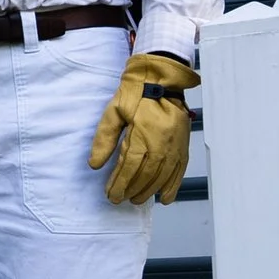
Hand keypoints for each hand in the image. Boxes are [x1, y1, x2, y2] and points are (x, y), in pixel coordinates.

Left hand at [87, 52, 199, 204]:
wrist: (161, 78)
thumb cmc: (135, 93)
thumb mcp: (113, 111)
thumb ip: (104, 139)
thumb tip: (95, 164)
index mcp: (143, 133)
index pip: (129, 166)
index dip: (119, 183)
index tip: (111, 194)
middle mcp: (162, 142)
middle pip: (146, 175)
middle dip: (131, 190)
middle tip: (120, 199)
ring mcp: (175, 145)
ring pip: (162, 176)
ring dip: (149, 191)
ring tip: (136, 200)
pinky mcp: (183, 145)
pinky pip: (179, 171)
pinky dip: (172, 186)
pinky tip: (164, 198)